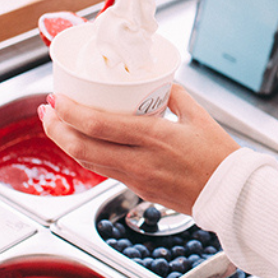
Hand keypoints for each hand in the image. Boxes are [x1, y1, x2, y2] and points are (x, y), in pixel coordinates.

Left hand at [39, 86, 239, 213]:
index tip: (57, 98)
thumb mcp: (198, 115)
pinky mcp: (139, 190)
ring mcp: (137, 179)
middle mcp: (140, 160)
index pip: (99, 125)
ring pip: (88, 163)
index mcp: (155, 137)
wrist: (231, 195)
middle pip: (82, 148)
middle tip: (47, 110)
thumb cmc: (220, 157)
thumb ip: (173, 95)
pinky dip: (88, 155)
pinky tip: (85, 144)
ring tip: (58, 125)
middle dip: (56, 128)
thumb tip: (156, 83)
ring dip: (67, 143)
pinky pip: (105, 171)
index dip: (70, 112)